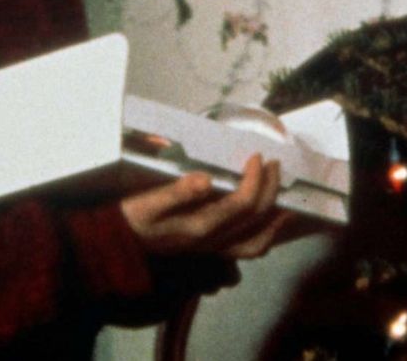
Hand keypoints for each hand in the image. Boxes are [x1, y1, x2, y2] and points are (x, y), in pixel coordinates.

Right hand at [120, 153, 292, 259]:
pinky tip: (272, 220)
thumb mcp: (147, 202)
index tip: (256, 156)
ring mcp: (214, 249)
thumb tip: (204, 179)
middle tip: (272, 163)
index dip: (255, 179)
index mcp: (200, 226)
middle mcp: (212, 241)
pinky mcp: (212, 251)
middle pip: (255, 218)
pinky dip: (266, 235)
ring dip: (275, 216)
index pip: (241, 203)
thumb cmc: (135, 218)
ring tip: (284, 194)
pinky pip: (248, 249)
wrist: (122, 246)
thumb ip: (177, 192)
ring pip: (257, 240)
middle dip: (269, 187)